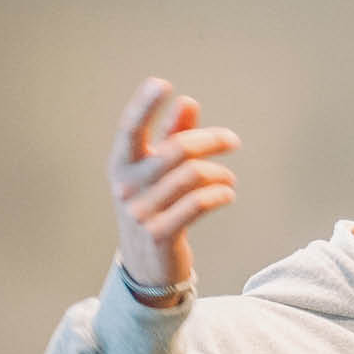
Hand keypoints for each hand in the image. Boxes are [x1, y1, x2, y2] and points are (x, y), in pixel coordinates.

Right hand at [107, 78, 239, 299]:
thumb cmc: (154, 209)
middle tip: (232, 140)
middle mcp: (126, 187)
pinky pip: (198, 203)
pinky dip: (219, 194)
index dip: (143, 105)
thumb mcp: (156, 173)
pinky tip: (227, 194)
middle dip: (210, 140)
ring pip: (192, 176)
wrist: (147, 268)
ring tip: (228, 179)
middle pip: (176, 150)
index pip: (130, 129)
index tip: (163, 85)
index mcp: (121, 165)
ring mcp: (141, 211)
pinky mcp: (160, 233)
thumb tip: (187, 103)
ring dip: (219, 173)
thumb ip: (171, 137)